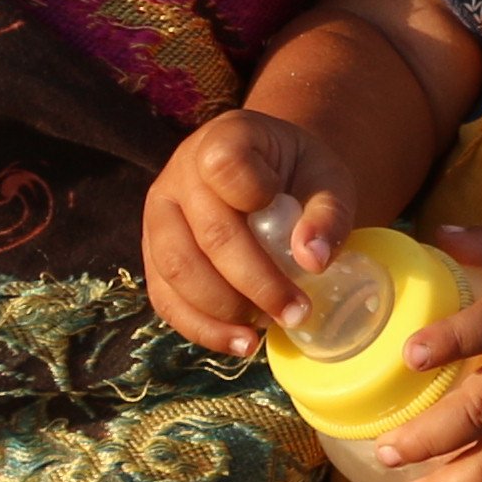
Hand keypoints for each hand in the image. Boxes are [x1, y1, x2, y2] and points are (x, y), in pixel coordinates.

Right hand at [141, 109, 354, 357]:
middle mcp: (179, 174)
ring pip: (178, 270)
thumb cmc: (299, 176)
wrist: (271, 178)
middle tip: (297, 312)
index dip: (254, 196)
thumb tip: (313, 262)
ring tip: (269, 329)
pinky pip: (165, 299)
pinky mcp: (153, 256)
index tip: (293, 226)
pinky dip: (203, 329)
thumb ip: (328, 213)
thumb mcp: (327, 180)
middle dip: (256, 282)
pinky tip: (242, 342)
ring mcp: (159, 215)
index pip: (224, 164)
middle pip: (208, 234)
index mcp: (223, 138)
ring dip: (226, 311)